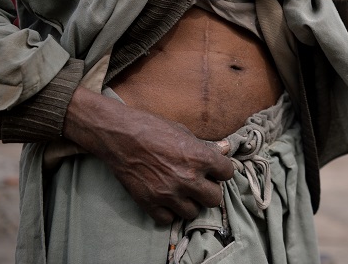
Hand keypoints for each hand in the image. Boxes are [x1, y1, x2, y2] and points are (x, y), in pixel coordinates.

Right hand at [63, 87, 234, 224]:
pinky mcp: (149, 203)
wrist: (119, 135)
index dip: (221, 170)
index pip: (227, 173)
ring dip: (189, 203)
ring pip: (192, 212)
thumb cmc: (152, 128)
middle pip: (214, 199)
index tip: (213, 169)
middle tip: (199, 183)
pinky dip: (167, 212)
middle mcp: (188, 179)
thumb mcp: (183, 131)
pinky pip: (167, 219)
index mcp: (200, 157)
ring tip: (182, 192)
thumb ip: (205, 145)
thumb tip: (224, 149)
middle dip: (209, 191)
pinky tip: (165, 199)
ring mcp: (168, 194)